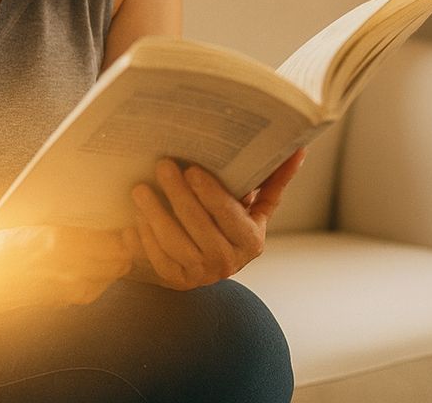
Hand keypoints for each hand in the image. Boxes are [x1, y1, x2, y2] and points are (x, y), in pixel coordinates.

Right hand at [0, 224, 132, 309]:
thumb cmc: (11, 244)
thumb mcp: (42, 226)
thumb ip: (74, 229)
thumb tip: (103, 225)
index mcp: (62, 241)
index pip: (111, 241)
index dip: (124, 234)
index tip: (126, 226)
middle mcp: (69, 267)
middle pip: (118, 261)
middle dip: (125, 249)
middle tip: (126, 236)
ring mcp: (69, 287)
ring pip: (111, 275)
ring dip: (116, 263)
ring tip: (112, 250)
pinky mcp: (67, 300)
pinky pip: (96, 288)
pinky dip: (102, 277)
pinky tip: (95, 267)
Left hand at [125, 149, 305, 289]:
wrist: (217, 263)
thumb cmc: (235, 222)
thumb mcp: (257, 206)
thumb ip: (275, 180)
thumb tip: (299, 150)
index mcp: (250, 241)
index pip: (229, 216)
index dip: (210, 193)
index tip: (192, 169)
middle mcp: (227, 262)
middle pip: (198, 226)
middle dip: (178, 195)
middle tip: (162, 165)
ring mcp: (200, 274)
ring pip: (173, 244)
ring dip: (154, 215)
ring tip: (139, 189)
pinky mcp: (176, 281)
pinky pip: (156, 260)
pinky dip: (143, 239)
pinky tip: (133, 218)